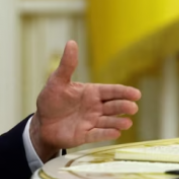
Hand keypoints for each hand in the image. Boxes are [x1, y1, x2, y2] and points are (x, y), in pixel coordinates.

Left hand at [30, 40, 140, 159]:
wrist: (42, 123)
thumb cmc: (51, 100)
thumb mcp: (57, 81)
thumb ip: (67, 65)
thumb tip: (71, 42)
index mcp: (91, 93)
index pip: (111, 91)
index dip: (123, 92)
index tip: (136, 94)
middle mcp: (95, 108)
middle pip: (113, 107)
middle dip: (123, 107)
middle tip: (133, 107)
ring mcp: (91, 122)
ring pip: (108, 122)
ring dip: (117, 122)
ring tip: (126, 123)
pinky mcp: (84, 135)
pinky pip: (97, 135)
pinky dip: (106, 134)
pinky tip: (116, 133)